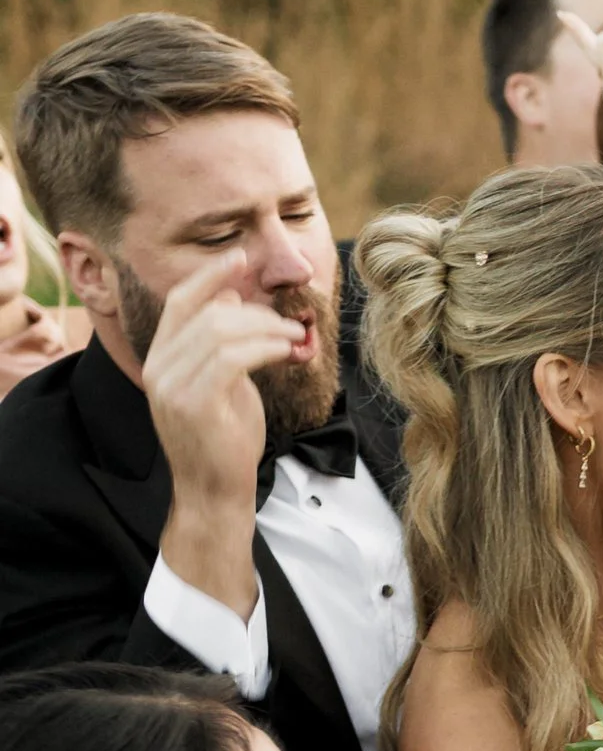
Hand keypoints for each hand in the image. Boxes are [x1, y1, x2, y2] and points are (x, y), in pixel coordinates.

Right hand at [143, 251, 300, 616]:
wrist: (215, 493)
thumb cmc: (224, 441)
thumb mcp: (224, 383)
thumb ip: (223, 343)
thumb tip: (231, 298)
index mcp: (160, 359)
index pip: (179, 302)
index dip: (209, 276)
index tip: (240, 257)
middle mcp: (158, 368)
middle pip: (208, 312)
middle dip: (257, 313)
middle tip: (291, 326)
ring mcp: (171, 385)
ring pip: (221, 330)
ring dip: (267, 329)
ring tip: (295, 340)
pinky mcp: (195, 401)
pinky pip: (233, 356)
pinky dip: (265, 347)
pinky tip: (286, 353)